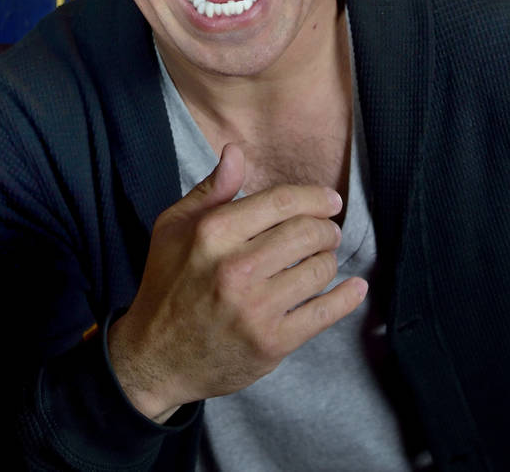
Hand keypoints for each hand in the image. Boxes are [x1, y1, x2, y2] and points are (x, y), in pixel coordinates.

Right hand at [108, 143, 367, 421]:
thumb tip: (235, 151)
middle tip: (327, 232)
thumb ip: (211, 189)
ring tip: (322, 259)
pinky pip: (323, 314)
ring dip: (329, 260)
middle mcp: (235, 268)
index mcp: (213, 233)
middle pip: (306, 233)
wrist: (155, 357)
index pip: (281, 202)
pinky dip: (345, 298)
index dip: (314, 198)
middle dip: (325, 229)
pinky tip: (354, 288)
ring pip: (318, 270)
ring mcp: (255, 308)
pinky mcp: (271, 343)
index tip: (329, 201)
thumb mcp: (173, 227)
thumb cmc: (166, 284)